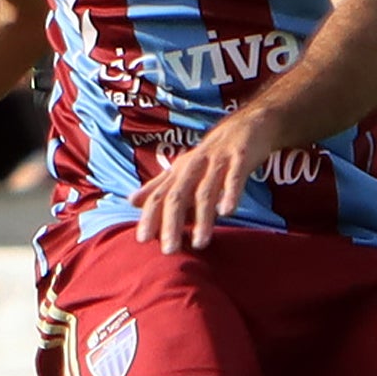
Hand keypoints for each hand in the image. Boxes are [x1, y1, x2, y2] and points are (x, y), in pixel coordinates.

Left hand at [135, 108, 286, 254]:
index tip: (142, 240)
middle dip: (171, 224)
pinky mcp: (239, 158)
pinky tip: (227, 212)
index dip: (150, 216)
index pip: (159, 196)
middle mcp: (193, 167)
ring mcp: (217, 162)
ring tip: (200, 243)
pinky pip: (234, 178)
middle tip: (169, 250)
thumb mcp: (182, 169)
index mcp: (178, 171)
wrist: (246, 125)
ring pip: (205, 192)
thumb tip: (130, 201)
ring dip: (202, 218)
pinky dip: (230, 194)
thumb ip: (158, 186)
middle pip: (178, 196)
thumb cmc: (210, 155)